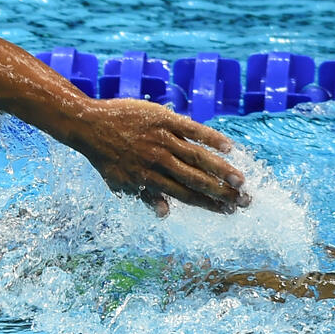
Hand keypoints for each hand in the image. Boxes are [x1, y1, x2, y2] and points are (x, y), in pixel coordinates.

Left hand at [74, 99, 248, 216]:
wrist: (89, 125)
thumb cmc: (106, 157)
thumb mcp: (120, 183)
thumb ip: (144, 197)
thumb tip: (165, 214)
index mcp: (149, 179)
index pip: (185, 195)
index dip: (209, 204)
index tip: (229, 210)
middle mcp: (158, 161)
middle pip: (196, 179)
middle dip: (223, 192)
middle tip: (246, 201)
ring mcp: (161, 139)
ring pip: (197, 157)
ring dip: (222, 169)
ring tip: (241, 180)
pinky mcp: (163, 119)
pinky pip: (191, 129)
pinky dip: (210, 138)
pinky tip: (228, 147)